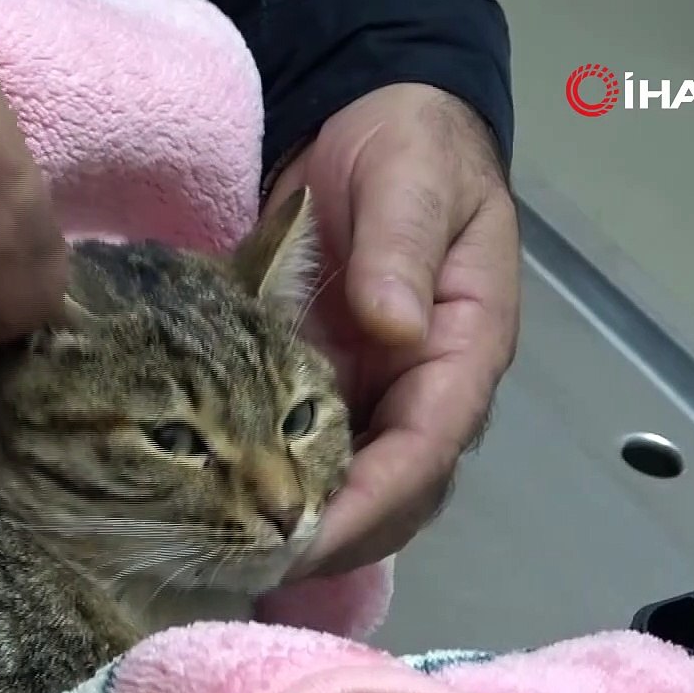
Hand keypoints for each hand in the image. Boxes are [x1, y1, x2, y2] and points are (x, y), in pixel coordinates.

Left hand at [273, 83, 520, 574]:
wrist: (375, 122)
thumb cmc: (405, 146)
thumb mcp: (407, 179)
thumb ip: (400, 247)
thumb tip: (396, 327)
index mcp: (465, 344)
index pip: (428, 448)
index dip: (372, 502)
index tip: (308, 537)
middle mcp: (428, 385)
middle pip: (398, 493)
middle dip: (337, 538)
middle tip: (253, 570)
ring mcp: (383, 393)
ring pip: (360, 490)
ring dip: (309, 532)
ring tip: (233, 564)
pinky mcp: (337, 389)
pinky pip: (319, 460)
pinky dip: (284, 495)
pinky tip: (228, 523)